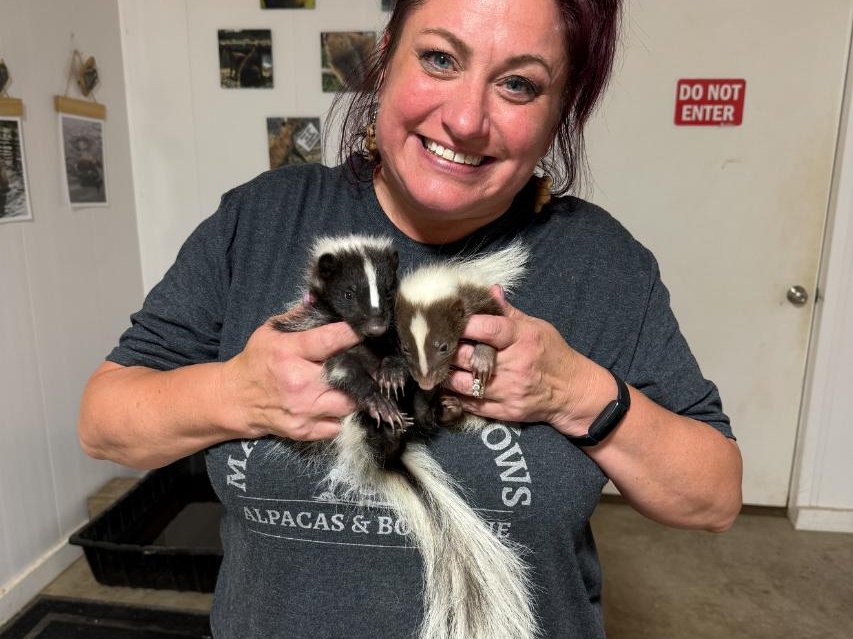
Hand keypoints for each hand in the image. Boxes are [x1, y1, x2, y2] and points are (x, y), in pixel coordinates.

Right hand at [222, 307, 360, 440]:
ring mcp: (302, 410)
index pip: (329, 340)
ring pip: (348, 404)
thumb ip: (298, 317)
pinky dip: (339, 415)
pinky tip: (334, 403)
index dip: (352, 334)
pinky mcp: (303, 431)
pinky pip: (337, 425)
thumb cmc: (256, 362)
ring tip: (352, 384)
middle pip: (347, 376)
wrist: (235, 399)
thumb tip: (320, 298)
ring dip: (354, 394)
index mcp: (288, 353)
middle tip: (368, 361)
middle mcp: (298, 383)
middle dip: (362, 368)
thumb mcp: (270, 332)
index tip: (368, 329)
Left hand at [444, 286, 608, 435]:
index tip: (450, 319)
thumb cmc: (552, 354)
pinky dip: (455, 394)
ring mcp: (509, 390)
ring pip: (463, 383)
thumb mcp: (536, 327)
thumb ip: (508, 312)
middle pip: (469, 357)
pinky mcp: (505, 411)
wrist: (572, 392)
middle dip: (448, 350)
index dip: (465, 324)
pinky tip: (448, 385)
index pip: (489, 329)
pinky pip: (470, 404)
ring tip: (437, 365)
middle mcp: (516, 365)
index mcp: (523, 338)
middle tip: (435, 343)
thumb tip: (490, 290)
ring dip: (446, 374)